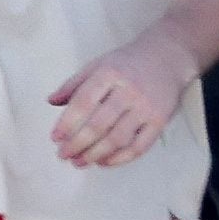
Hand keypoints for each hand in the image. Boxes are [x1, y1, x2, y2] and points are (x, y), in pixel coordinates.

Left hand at [48, 31, 195, 167]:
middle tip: (63, 155)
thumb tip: (51, 101)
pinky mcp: (159, 121)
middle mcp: (128, 91)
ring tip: (79, 162)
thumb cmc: (126, 63)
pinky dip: (120, 159)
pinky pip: (139, 147)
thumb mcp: (98, 65)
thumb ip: (73, 83)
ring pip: (117, 139)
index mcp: (109, 74)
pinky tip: (104, 162)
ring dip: (95, 155)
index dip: (67, 123)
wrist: (167, 57)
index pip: (84, 102)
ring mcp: (145, 107)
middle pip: (99, 125)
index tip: (55, 138)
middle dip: (77, 144)